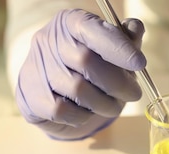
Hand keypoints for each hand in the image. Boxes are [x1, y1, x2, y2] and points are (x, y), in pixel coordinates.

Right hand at [15, 9, 145, 139]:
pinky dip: (82, 116)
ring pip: (76, 88)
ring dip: (104, 103)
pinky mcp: (29, 96)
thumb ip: (125, 39)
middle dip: (117, 82)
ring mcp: (35, 68)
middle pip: (86, 61)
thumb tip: (135, 28)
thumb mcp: (111, 49)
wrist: (56, 94)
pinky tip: (89, 112)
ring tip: (114, 105)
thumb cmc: (90, 68)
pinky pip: (61, 110)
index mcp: (70, 22)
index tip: (139, 63)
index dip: (118, 47)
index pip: (92, 29)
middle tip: (134, 94)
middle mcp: (48, 40)